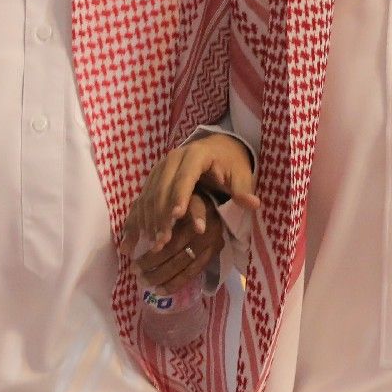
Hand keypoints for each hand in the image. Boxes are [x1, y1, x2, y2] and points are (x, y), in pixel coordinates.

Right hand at [127, 134, 257, 285]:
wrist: (218, 147)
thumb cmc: (231, 163)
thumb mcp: (241, 174)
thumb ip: (243, 190)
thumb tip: (253, 204)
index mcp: (197, 154)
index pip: (186, 176)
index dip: (180, 195)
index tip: (176, 216)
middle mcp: (174, 158)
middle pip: (162, 187)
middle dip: (161, 215)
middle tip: (163, 240)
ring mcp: (160, 167)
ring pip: (149, 193)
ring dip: (149, 219)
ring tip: (153, 243)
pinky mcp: (153, 177)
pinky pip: (143, 197)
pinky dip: (139, 217)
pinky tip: (137, 236)